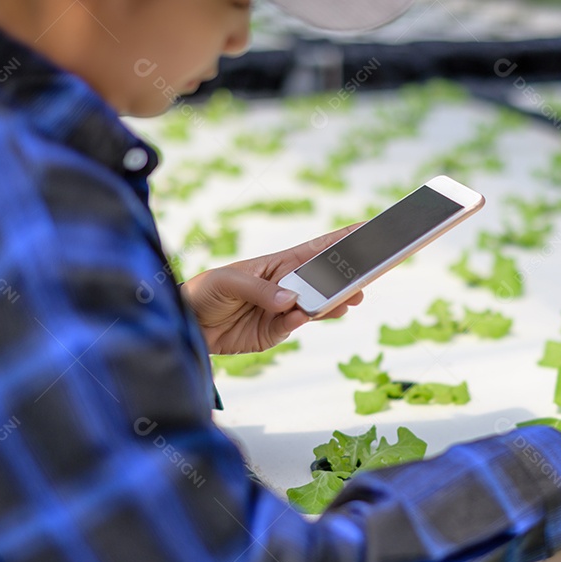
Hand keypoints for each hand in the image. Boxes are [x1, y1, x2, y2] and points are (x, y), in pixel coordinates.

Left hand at [180, 225, 363, 354]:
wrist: (187, 324)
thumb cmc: (206, 291)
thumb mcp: (228, 281)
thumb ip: (260, 290)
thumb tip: (292, 300)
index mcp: (280, 264)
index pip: (319, 250)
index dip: (344, 239)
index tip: (370, 229)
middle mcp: (288, 286)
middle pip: (326, 279)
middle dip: (350, 274)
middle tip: (373, 272)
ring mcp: (284, 311)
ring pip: (319, 305)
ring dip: (337, 301)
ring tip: (353, 298)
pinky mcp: (276, 332)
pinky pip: (296, 326)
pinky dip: (304, 321)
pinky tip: (309, 316)